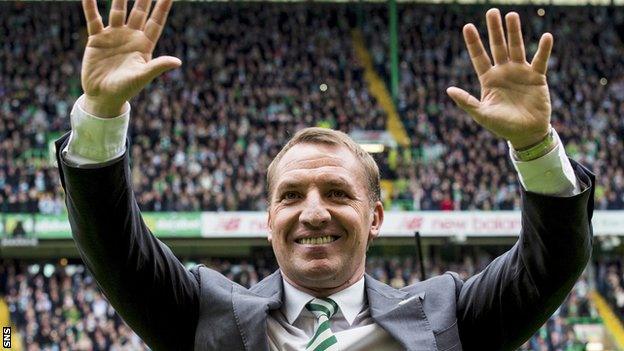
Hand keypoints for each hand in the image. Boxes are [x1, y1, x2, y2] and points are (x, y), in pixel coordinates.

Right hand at [80, 0, 179, 116]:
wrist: (103, 97)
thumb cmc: (125, 90)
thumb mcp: (142, 77)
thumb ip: (158, 66)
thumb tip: (177, 62)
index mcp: (144, 45)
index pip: (156, 21)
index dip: (163, 7)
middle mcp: (131, 36)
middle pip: (139, 11)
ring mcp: (114, 36)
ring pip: (117, 10)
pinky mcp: (97, 39)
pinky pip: (93, 19)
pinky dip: (90, 6)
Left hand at [447, 9, 552, 148]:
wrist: (526, 133)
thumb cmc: (502, 125)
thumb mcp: (482, 114)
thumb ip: (466, 101)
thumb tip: (448, 89)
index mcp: (488, 80)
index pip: (479, 57)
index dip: (473, 42)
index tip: (467, 27)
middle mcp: (503, 72)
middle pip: (498, 46)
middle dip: (494, 30)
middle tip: (492, 11)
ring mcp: (520, 72)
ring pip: (517, 48)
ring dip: (514, 32)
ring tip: (511, 15)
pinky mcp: (537, 77)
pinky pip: (540, 60)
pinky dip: (544, 49)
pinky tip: (546, 36)